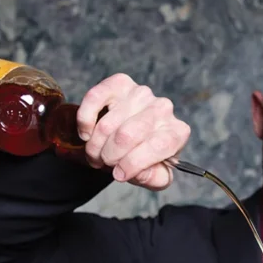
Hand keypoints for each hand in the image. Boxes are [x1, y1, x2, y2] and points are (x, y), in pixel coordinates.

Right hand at [76, 74, 190, 190]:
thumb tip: (138, 171)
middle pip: (128, 134)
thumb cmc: (146, 155)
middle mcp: (162, 109)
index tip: (119, 174)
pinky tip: (87, 133)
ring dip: (95, 145)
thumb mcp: (155, 175)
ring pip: (108, 123)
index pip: (157, 146)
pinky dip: (85, 119)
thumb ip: (152, 178)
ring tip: (96, 154)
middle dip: (110, 155)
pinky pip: (95, 97)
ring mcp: (141, 94)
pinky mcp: (120, 84)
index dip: (133, 164)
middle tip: (105, 163)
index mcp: (177, 132)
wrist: (138, 135)